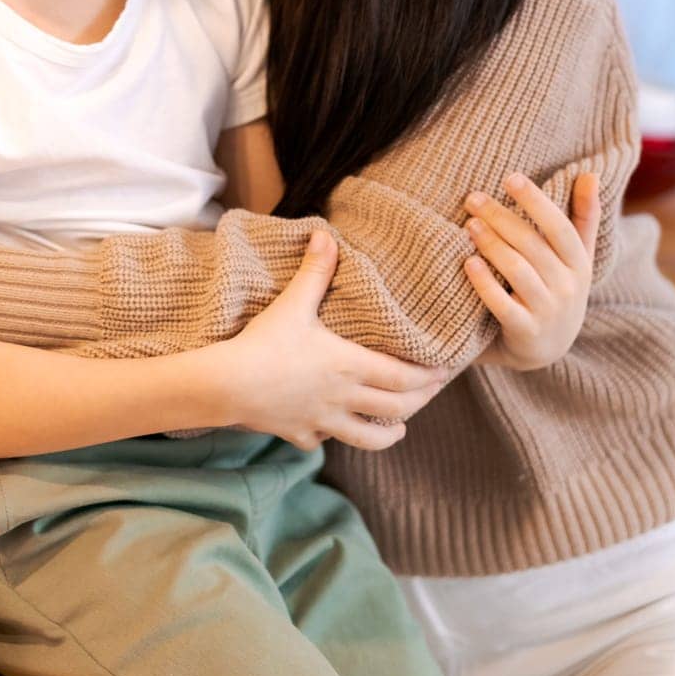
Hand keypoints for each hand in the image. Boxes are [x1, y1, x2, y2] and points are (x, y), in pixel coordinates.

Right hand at [220, 230, 448, 451]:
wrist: (228, 383)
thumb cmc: (265, 342)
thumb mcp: (294, 302)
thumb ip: (316, 271)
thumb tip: (326, 235)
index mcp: (350, 365)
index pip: (403, 377)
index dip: (428, 376)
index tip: (445, 371)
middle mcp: (344, 397)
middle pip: (395, 408)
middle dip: (420, 401)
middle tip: (432, 392)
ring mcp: (323, 421)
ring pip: (368, 438)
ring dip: (389, 433)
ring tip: (400, 428)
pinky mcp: (299, 434)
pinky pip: (322, 440)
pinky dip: (333, 436)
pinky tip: (332, 430)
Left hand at [463, 170, 600, 369]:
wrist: (545, 348)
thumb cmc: (557, 289)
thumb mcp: (576, 257)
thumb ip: (583, 217)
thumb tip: (589, 173)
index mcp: (578, 263)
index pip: (560, 227)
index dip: (536, 202)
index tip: (511, 177)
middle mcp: (568, 287)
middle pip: (533, 245)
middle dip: (502, 217)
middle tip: (473, 198)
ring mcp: (548, 311)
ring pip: (518, 271)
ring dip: (493, 245)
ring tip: (469, 225)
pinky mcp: (525, 332)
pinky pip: (503, 305)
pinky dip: (485, 284)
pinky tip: (468, 262)